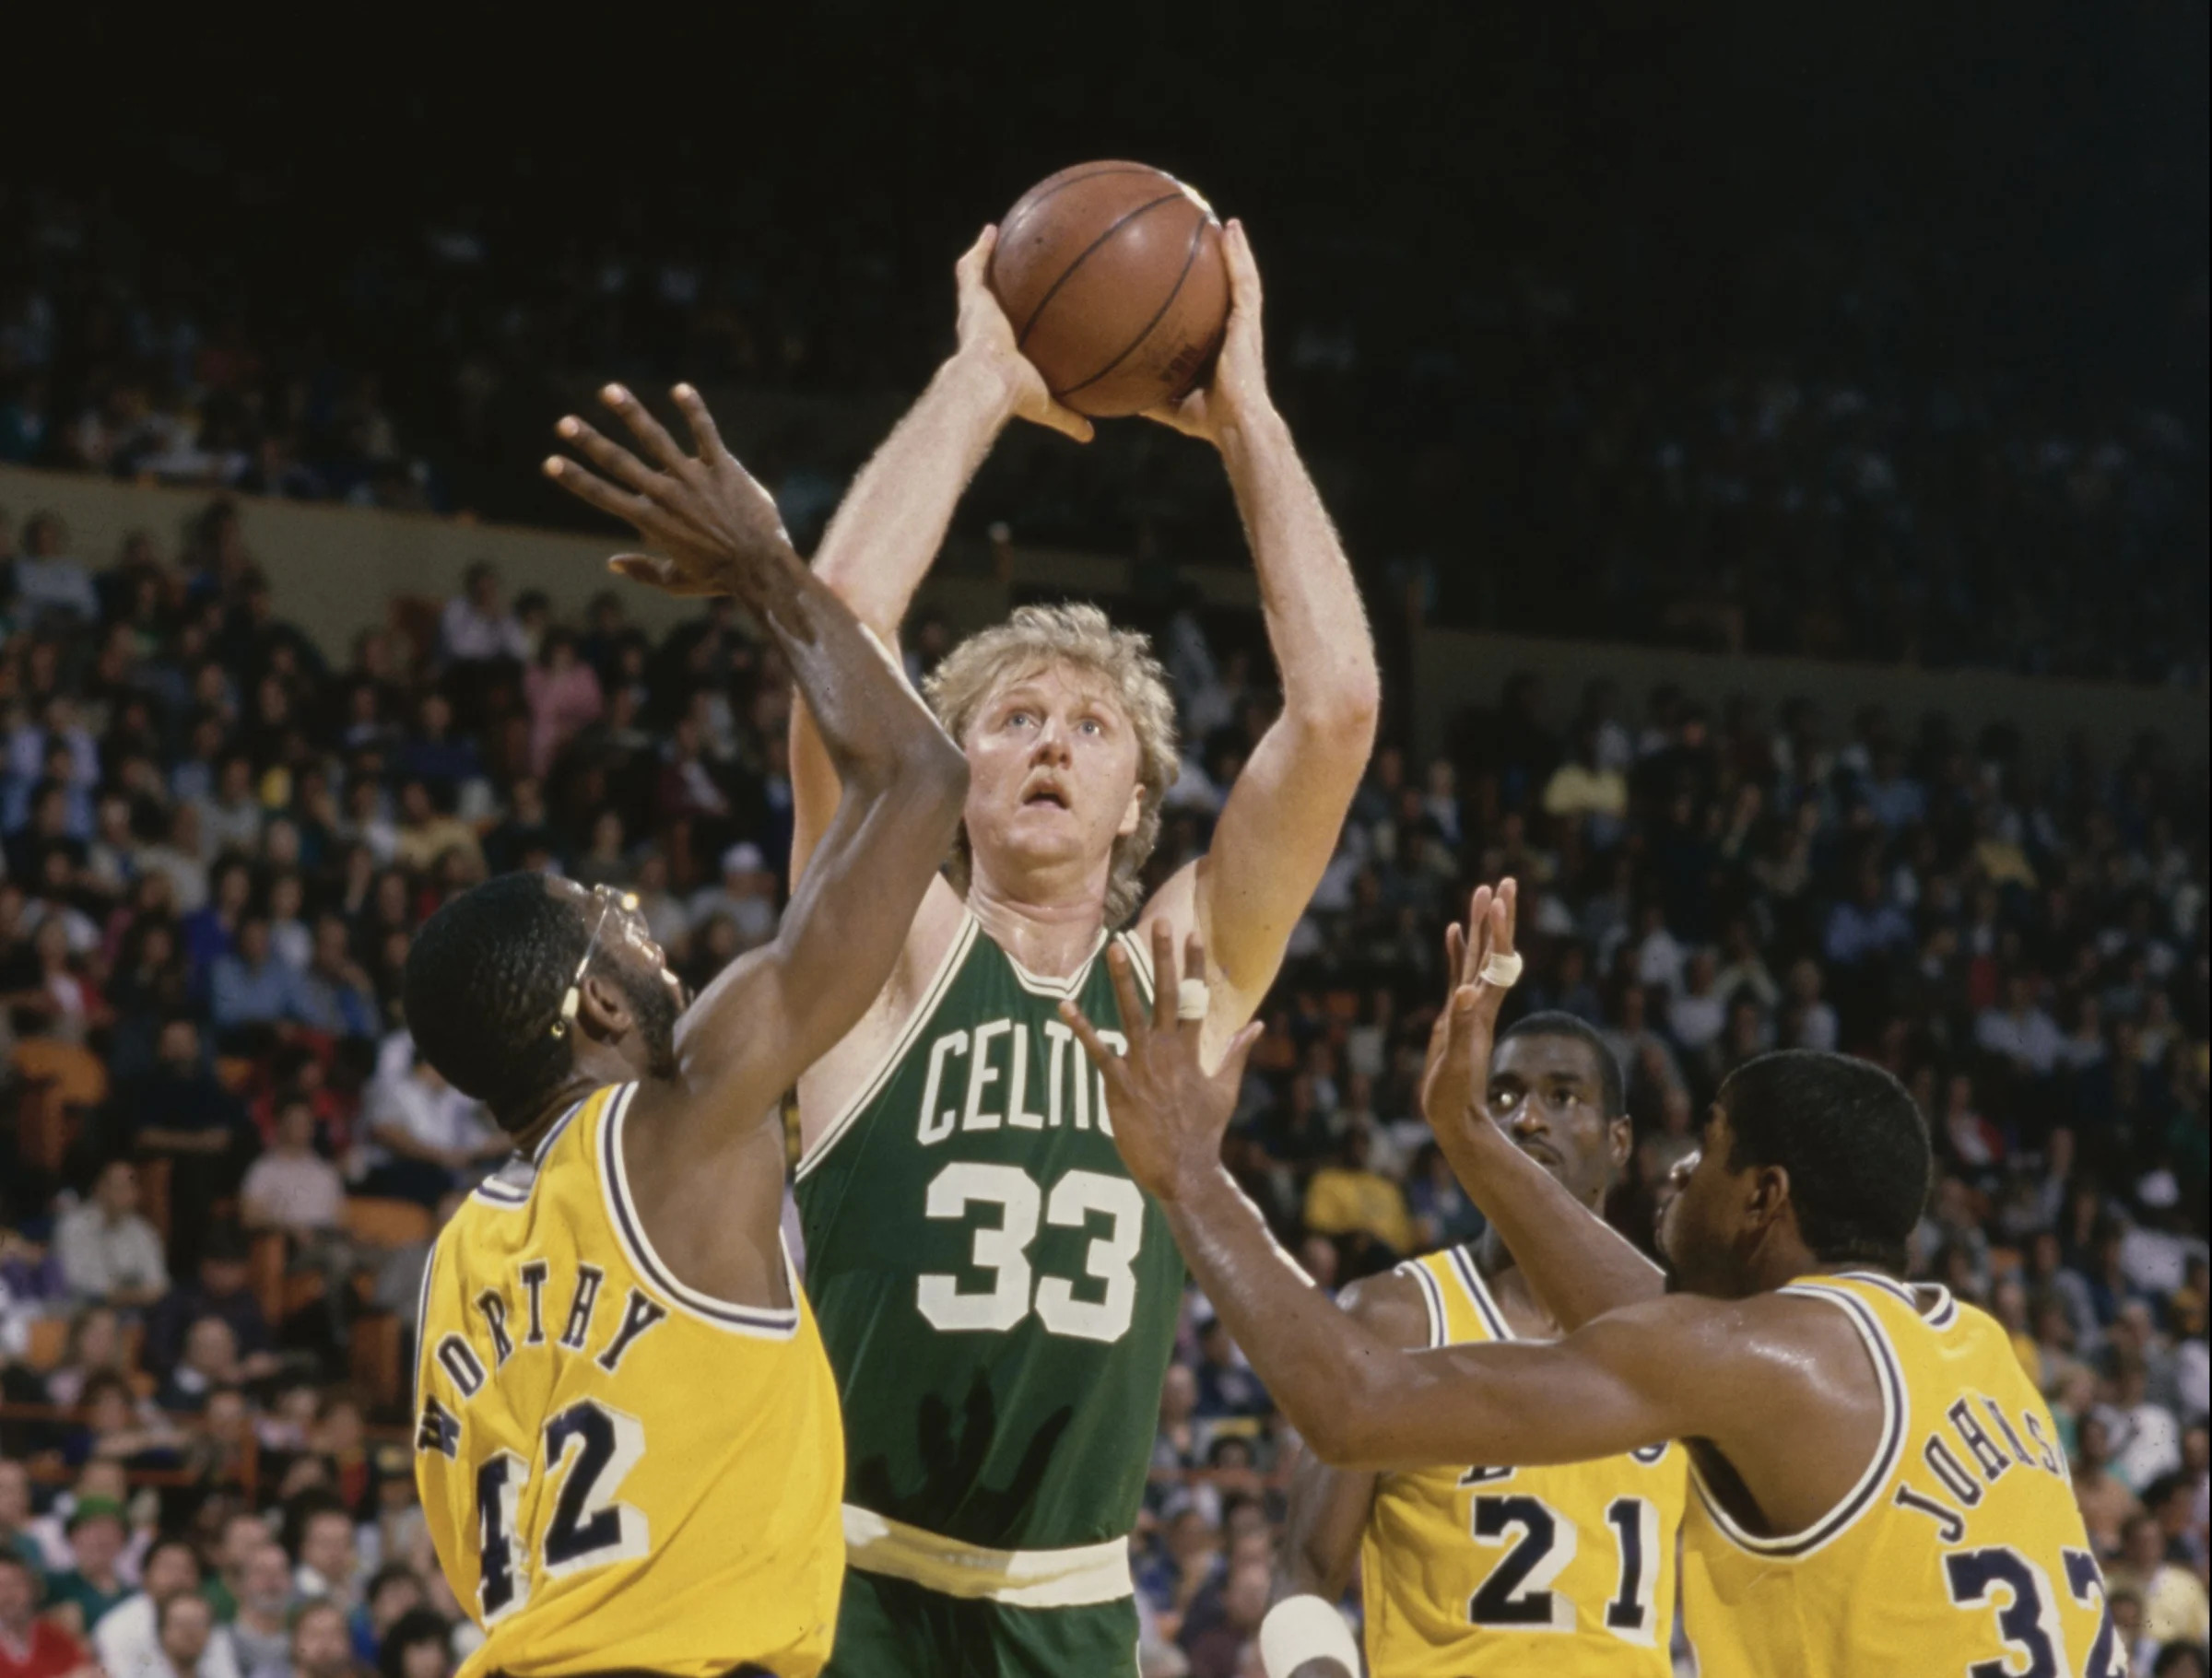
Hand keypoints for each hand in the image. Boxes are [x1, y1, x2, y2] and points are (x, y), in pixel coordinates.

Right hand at [543, 384, 793, 597]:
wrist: (761, 567)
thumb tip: (612, 562)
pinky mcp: (722, 468)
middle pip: (619, 463)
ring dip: (631, 412)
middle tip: (563, 423)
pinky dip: (694, 410)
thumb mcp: (677, 582)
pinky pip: (706, 433)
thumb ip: (643, 571)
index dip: (575, 478)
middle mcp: (666, 495)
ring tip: (609, 390)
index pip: (603, 495)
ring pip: (656, 439)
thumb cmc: (720, 578)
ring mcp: (694, 479)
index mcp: (650, 521)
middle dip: (589, 441)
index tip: (550, 461)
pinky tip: (681, 388)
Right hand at [955, 227, 1093, 442]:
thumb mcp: (1047, 406)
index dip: (1006, 319)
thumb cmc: (1015, 396)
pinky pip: (973, 267)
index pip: (1001, 330)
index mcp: (995, 349)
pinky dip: (980, 248)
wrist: (990, 382)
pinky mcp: (972, 299)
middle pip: (985, 299)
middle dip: (993, 284)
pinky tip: (992, 229)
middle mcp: (981, 326)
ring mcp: (974, 311)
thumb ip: (1067, 417)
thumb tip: (1089, 435)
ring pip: (974, 279)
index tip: (1020, 308)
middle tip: (1008, 268)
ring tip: (994, 237)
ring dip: (982, 258)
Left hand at [1060, 921, 1262, 1202]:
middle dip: (1164, 957)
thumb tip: (1258, 1024)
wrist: (1184, 1171)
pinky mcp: (1120, 1085)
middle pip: (1167, 994)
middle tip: (1161, 921)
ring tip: (1115, 947)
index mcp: (1193, 1051)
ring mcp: (1143, 1066)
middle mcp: (1169, 1051)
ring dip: (1123, 979)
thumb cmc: (1204, 1132)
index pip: (1196, 998)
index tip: (1193, 933)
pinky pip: (1098, 1051)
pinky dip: (1081, 1029)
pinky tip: (1065, 1006)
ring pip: (1131, 1013)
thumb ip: (1237, 1053)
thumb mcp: (1225, 1089)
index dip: (1194, 964)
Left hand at [1144, 219, 1275, 446]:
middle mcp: (1235, 330)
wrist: (1236, 425)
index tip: (1191, 270)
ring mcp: (1244, 324)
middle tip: (1209, 234)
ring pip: (1242, 278)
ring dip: (1236, 249)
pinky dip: (1238, 254)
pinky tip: (1230, 230)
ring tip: (1226, 223)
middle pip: (1230, 288)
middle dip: (1222, 261)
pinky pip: (1244, 281)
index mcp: (1220, 345)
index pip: (1212, 311)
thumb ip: (1148, 393)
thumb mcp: (1169, 404)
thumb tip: (1116, 391)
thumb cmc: (1209, 421)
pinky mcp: (1248, 322)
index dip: (1205, 290)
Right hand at [1417, 880, 1519, 1135]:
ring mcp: (1468, 1006)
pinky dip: (1457, 950)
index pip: (1494, 960)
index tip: (1498, 897)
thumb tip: (1465, 992)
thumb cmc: (1454, 1093)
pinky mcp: (1455, 1014)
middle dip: (1496, 916)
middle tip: (1502, 881)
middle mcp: (1479, 1001)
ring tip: (1480, 892)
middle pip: (1493, 951)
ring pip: (1477, 957)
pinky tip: (1453, 932)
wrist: (1456, 1116)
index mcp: (1481, 1008)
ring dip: (1480, 926)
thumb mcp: (1456, 1059)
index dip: (1496, 929)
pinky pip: (1458, 972)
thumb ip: (1460, 1024)